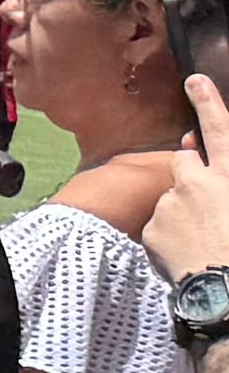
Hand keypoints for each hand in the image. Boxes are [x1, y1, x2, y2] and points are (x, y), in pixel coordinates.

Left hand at [154, 75, 228, 276]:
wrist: (226, 292)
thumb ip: (225, 183)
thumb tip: (216, 174)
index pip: (221, 131)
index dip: (208, 103)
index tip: (194, 80)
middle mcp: (197, 182)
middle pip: (184, 162)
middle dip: (190, 175)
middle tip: (206, 204)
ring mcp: (170, 204)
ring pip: (171, 198)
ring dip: (181, 211)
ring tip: (202, 240)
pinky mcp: (152, 227)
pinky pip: (159, 226)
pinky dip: (170, 236)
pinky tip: (188, 254)